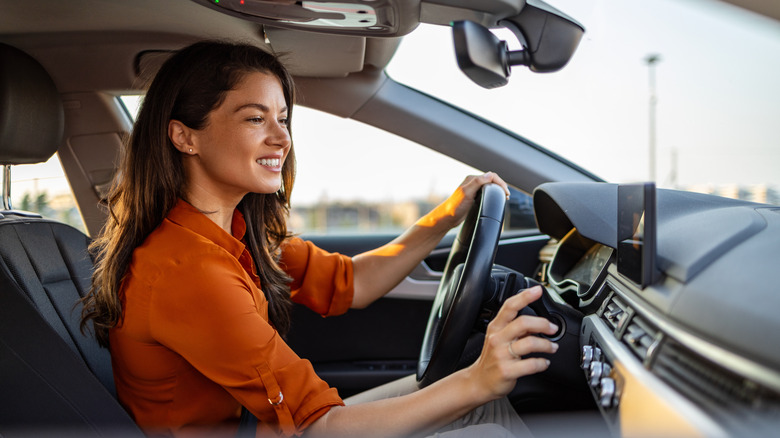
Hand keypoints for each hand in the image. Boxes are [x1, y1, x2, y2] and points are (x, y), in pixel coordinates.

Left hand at [422, 172, 510, 229]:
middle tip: (507, 195)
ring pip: (489, 186)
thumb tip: (490, 175)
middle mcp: (473, 183)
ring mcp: (473, 190)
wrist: (447, 218)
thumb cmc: (455, 206)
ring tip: (504, 197)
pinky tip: (495, 199)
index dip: (500, 183)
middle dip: (501, 186)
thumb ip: (478, 182)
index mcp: (472, 179)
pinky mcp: (473, 197)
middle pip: (491, 180)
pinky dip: (493, 194)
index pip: (491, 176)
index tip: (506, 192)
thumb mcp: (467, 193)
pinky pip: (486, 192)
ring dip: (498, 190)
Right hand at [465, 286, 559, 401]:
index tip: (538, 290)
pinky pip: (531, 364)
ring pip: (530, 343)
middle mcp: (498, 339)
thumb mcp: (499, 338)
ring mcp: (502, 355)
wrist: (479, 382)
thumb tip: (538, 321)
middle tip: (552, 328)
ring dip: (546, 345)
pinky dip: (542, 363)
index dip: (525, 296)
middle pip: (523, 323)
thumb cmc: (492, 359)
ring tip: (552, 347)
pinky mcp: (507, 371)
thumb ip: (515, 328)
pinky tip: (544, 363)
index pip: (510, 306)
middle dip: (542, 324)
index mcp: (496, 327)